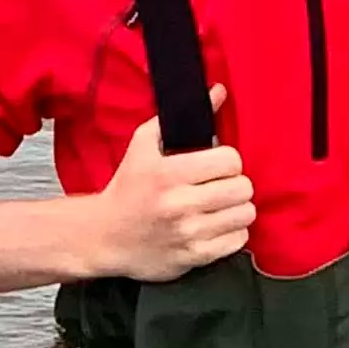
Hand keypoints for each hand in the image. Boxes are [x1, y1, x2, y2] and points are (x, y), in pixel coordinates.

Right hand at [85, 85, 254, 282]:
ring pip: (244, 215)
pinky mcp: (194, 257)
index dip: (228, 160)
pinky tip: (218, 225)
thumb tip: (219, 91)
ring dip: (237, 208)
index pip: (230, 161)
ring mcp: (189, 233)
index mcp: (169, 173)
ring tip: (223, 205)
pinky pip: (237, 241)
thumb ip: (179, 117)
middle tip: (223, 184)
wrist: (104, 236)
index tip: (218, 165)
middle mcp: (180, 204)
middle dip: (236, 183)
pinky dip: (233, 232)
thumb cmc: (127, 188)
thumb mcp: (143, 145)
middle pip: (242, 188)